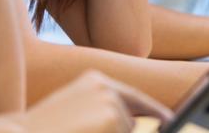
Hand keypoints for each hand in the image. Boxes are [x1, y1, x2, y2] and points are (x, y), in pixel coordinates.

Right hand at [15, 71, 171, 132]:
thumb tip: (131, 123)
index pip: (135, 99)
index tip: (168, 120)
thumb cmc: (41, 130)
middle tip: (97, 128)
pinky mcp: (115, 118)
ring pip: (127, 131)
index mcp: (95, 81)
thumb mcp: (73, 113)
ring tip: (75, 132)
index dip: (155, 112)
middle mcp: (107, 87)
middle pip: (132, 121)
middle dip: (122, 132)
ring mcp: (112, 101)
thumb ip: (99, 115)